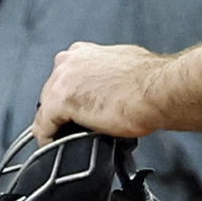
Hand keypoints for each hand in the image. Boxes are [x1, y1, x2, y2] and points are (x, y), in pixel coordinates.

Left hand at [35, 41, 167, 138]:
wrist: (158, 90)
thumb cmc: (150, 82)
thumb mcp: (123, 68)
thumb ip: (106, 76)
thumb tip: (110, 88)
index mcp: (83, 52)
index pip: (65, 79)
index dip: (70, 99)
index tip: (75, 112)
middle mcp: (69, 62)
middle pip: (51, 93)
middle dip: (61, 112)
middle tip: (73, 130)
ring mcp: (61, 80)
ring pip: (46, 110)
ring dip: (55, 126)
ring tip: (67, 141)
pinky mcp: (58, 102)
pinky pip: (44, 127)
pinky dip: (49, 140)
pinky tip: (57, 148)